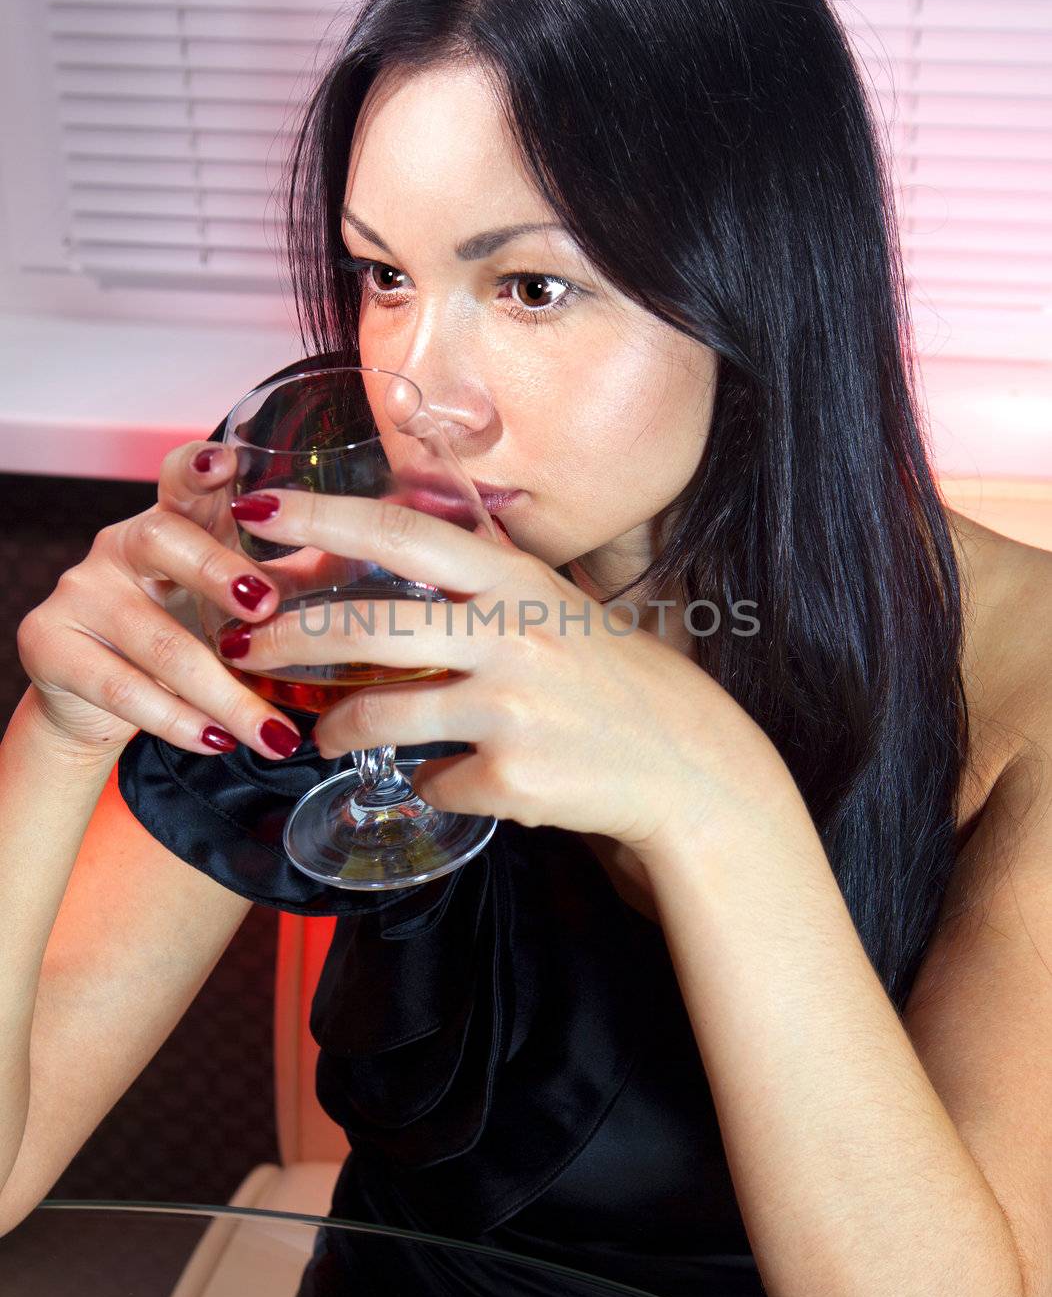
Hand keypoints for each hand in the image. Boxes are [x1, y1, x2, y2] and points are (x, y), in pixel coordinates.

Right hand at [14, 443, 307, 763]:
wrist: (93, 704)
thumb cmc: (183, 638)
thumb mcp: (230, 608)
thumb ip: (281, 587)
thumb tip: (372, 585)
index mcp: (174, 523)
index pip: (181, 479)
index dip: (200, 465)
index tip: (226, 460)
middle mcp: (121, 545)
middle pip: (166, 540)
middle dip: (219, 573)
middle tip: (266, 605)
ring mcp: (80, 592)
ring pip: (159, 640)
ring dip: (226, 693)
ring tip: (274, 733)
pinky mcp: (51, 646)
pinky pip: (123, 688)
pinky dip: (179, 721)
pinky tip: (218, 740)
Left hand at [220, 486, 745, 856]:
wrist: (688, 764)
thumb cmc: (612, 678)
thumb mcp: (555, 604)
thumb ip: (484, 574)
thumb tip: (396, 533)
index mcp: (517, 580)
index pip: (402, 532)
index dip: (322, 518)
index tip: (258, 512)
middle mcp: (511, 635)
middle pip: (366, 629)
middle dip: (285, 640)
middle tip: (242, 647)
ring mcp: (512, 710)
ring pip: (379, 717)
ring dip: (330, 729)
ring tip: (317, 735)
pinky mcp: (513, 780)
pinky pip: (431, 783)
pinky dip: (425, 784)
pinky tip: (442, 779)